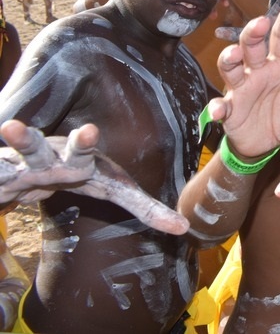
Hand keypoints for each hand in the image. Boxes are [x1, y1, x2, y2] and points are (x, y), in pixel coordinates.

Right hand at [0, 121, 189, 234]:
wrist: (31, 164)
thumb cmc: (77, 174)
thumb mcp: (111, 189)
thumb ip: (145, 208)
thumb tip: (183, 229)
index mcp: (88, 164)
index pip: (105, 168)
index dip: (104, 162)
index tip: (94, 136)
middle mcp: (62, 157)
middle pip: (72, 152)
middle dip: (79, 144)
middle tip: (88, 133)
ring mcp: (32, 162)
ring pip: (30, 150)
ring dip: (22, 138)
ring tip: (10, 128)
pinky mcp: (7, 172)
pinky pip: (1, 168)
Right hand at [210, 1, 279, 159]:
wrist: (263, 142)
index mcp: (279, 66)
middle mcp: (257, 71)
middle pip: (252, 46)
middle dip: (254, 32)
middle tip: (260, 22)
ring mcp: (240, 88)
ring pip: (230, 67)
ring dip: (230, 59)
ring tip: (235, 54)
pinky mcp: (228, 108)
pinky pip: (220, 105)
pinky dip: (217, 107)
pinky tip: (220, 111)